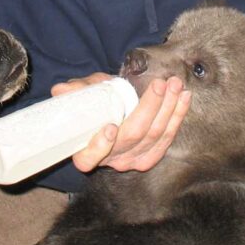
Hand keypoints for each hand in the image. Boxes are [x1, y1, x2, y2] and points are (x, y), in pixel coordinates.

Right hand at [52, 74, 190, 172]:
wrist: (108, 114)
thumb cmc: (92, 105)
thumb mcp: (82, 96)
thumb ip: (75, 92)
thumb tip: (61, 90)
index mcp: (85, 152)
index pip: (89, 157)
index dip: (100, 146)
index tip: (110, 126)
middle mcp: (110, 159)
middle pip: (133, 137)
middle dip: (150, 108)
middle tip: (160, 84)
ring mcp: (132, 160)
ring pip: (154, 137)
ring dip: (169, 108)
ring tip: (175, 84)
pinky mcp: (150, 157)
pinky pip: (167, 140)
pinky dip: (177, 117)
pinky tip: (183, 98)